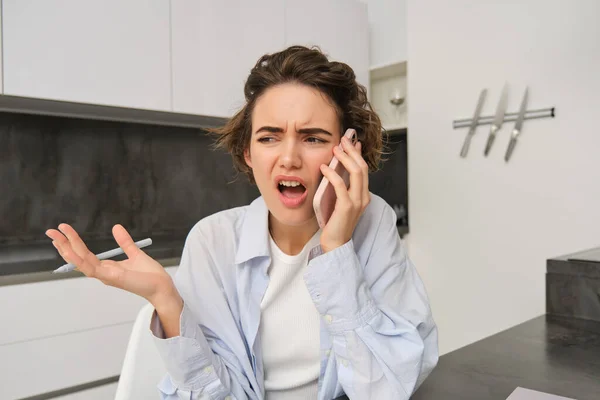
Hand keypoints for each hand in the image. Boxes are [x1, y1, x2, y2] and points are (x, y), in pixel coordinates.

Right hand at [45, 223, 180, 308]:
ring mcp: (106, 276)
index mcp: (107, 267)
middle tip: (51, 231)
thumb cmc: (150, 275)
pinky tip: (72, 251)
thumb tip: (116, 227)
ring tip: (56, 238)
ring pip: (81, 262)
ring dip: (68, 250)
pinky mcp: (112, 277)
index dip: (73, 242)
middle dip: (63, 244)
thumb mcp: (135, 254)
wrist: (162, 286)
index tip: (63, 229)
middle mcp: (103, 273)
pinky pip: (92, 268)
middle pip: (78, 258)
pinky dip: (80, 260)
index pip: (84, 254)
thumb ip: (125, 242)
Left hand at [319, 136, 370, 252]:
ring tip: (335, 149)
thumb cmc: (335, 223)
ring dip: (345, 158)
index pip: (364, 169)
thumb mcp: (341, 202)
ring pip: (356, 172)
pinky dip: (332, 174)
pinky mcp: (347, 206)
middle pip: (362, 167)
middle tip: (343, 140)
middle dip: (352, 151)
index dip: (358, 154)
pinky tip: (324, 167)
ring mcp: (357, 202)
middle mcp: (363, 197)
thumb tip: (337, 171)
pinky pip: (341, 185)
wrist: (335, 243)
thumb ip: (343, 188)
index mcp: (363, 195)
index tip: (352, 141)